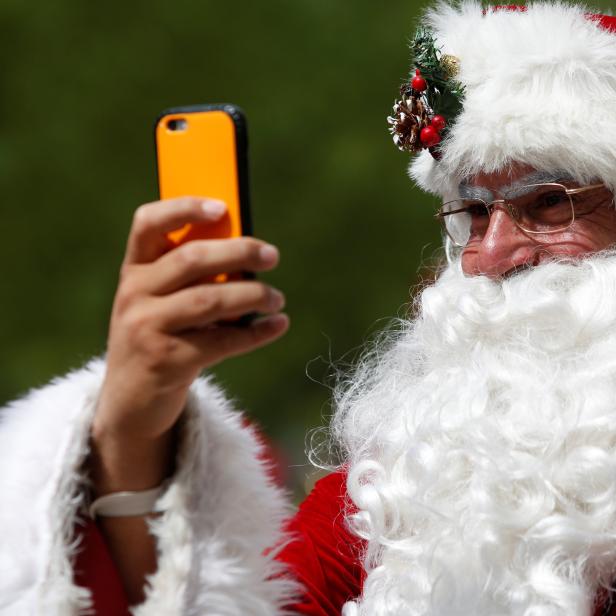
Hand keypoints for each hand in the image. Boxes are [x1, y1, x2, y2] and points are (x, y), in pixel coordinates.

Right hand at [90, 196, 287, 492]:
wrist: (130, 401)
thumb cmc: (156, 338)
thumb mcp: (157, 302)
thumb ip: (188, 276)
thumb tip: (248, 253)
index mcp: (134, 270)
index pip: (148, 223)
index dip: (184, 207)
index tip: (222, 207)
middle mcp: (134, 294)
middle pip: (192, 258)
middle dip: (240, 252)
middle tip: (272, 255)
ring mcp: (147, 328)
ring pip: (211, 300)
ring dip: (254, 295)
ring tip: (277, 298)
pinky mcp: (168, 361)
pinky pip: (223, 341)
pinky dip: (257, 333)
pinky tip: (277, 325)